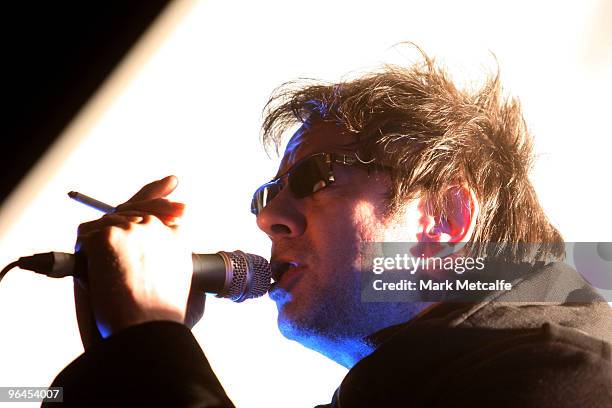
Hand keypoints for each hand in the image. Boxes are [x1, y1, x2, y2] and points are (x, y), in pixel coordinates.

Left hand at [73, 176, 204, 348]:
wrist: (148, 330)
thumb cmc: (166, 319)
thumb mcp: (190, 291)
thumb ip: (181, 270)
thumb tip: (186, 272)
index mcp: (178, 239)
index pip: (164, 212)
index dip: (161, 201)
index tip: (169, 185)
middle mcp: (158, 228)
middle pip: (133, 211)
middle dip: (125, 218)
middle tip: (114, 224)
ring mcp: (132, 230)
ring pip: (107, 224)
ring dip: (102, 243)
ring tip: (104, 266)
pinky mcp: (107, 237)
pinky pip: (87, 235)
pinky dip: (84, 252)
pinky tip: (92, 267)